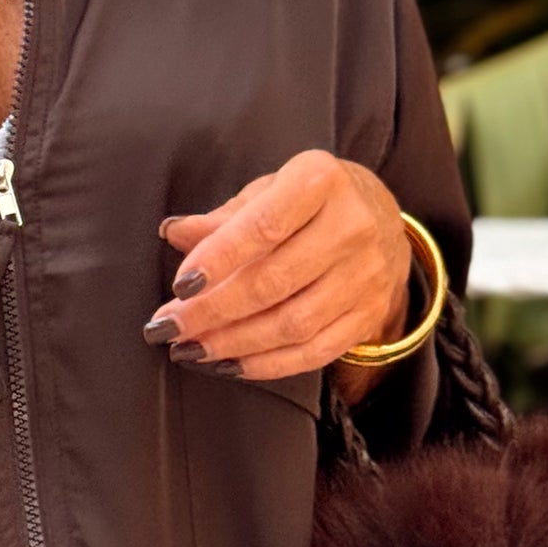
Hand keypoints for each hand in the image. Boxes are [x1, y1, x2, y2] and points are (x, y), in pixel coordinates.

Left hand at [144, 150, 411, 380]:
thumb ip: (223, 217)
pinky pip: (315, 351)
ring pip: (293, 324)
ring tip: (189, 348)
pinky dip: (267, 364)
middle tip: (168, 326)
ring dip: (233, 343)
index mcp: (321, 182)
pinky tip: (228, 364)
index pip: (264, 226)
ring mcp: (366, 276)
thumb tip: (173, 233)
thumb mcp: (268, 191)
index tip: (180, 285)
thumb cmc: (307, 201)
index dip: (218, 259)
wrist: (380, 217)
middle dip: (213, 311)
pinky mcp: (370, 314)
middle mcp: (352, 228)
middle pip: (274, 282)